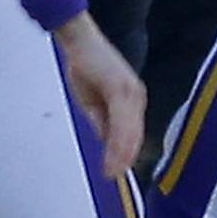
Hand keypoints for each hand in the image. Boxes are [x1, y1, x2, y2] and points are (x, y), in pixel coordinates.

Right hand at [54, 12, 145, 176]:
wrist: (80, 41)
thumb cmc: (85, 66)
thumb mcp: (93, 101)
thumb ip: (102, 120)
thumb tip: (107, 142)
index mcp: (131, 100)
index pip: (133, 133)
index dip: (126, 153)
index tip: (116, 171)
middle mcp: (136, 97)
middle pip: (134, 135)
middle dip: (124, 158)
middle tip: (113, 176)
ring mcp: (131, 92)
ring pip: (130, 131)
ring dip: (121, 154)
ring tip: (111, 171)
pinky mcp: (120, 89)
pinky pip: (121, 121)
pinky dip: (116, 140)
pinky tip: (110, 151)